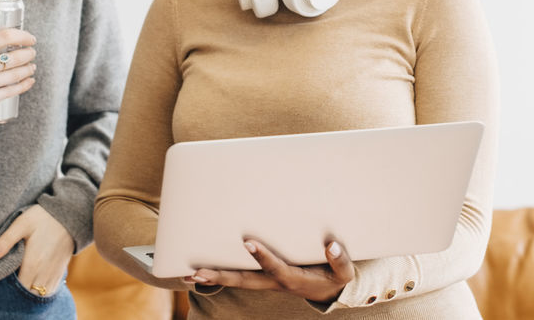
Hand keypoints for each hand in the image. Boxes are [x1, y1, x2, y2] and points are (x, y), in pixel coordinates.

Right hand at [0, 28, 35, 128]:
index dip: (23, 36)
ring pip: (15, 75)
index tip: (30, 38)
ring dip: (28, 69)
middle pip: (15, 58)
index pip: (5, 37)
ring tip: (31, 66)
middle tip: (31, 52)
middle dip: (29, 54)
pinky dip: (23, 86)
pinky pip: (10, 92)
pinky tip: (28, 81)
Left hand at [0, 204, 74, 295]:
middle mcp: (45, 271)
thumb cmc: (43, 217)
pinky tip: (36, 284)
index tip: (2, 284)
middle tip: (10, 286)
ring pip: (41, 294)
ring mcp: (54, 272)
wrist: (69, 213)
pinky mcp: (61, 269)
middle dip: (19, 294)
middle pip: (30, 294)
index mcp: (33, 263)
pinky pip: (51, 289)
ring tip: (22, 286)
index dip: (10, 290)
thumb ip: (6, 241)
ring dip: (31, 293)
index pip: (19, 288)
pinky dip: (43, 291)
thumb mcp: (22, 223)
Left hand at [185, 238, 353, 303]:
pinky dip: (221, 275)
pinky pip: (240, 277)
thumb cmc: (335, 277)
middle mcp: (275, 283)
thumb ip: (340, 259)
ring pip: (238, 281)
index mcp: (294, 279)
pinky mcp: (264, 278)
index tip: (248, 241)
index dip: (262, 256)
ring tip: (189, 274)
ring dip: (214, 277)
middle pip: (245, 281)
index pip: (276, 268)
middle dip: (222, 276)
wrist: (330, 292)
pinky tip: (201, 272)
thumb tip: (331, 244)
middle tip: (197, 272)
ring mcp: (267, 282)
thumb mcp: (344, 272)